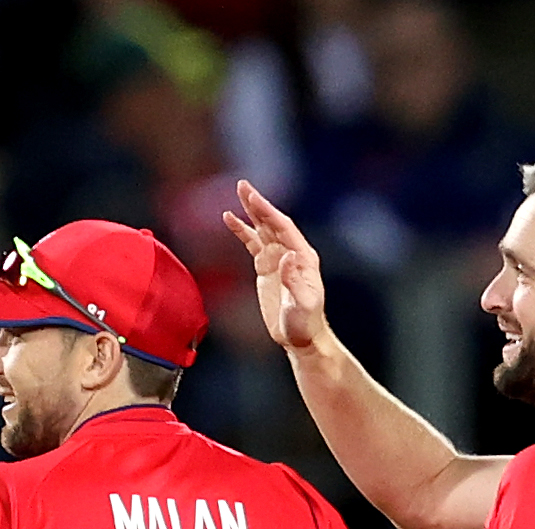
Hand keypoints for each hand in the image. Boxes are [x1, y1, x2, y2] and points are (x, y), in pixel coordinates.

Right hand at [222, 179, 329, 352]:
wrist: (300, 338)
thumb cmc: (305, 324)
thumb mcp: (302, 304)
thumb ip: (294, 280)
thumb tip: (288, 255)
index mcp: (304, 258)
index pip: (284, 228)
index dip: (268, 212)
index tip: (253, 198)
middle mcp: (292, 253)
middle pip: (272, 222)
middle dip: (258, 204)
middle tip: (243, 185)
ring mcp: (278, 258)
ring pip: (262, 228)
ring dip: (251, 211)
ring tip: (239, 192)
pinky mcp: (266, 267)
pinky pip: (252, 242)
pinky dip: (242, 230)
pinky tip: (230, 218)